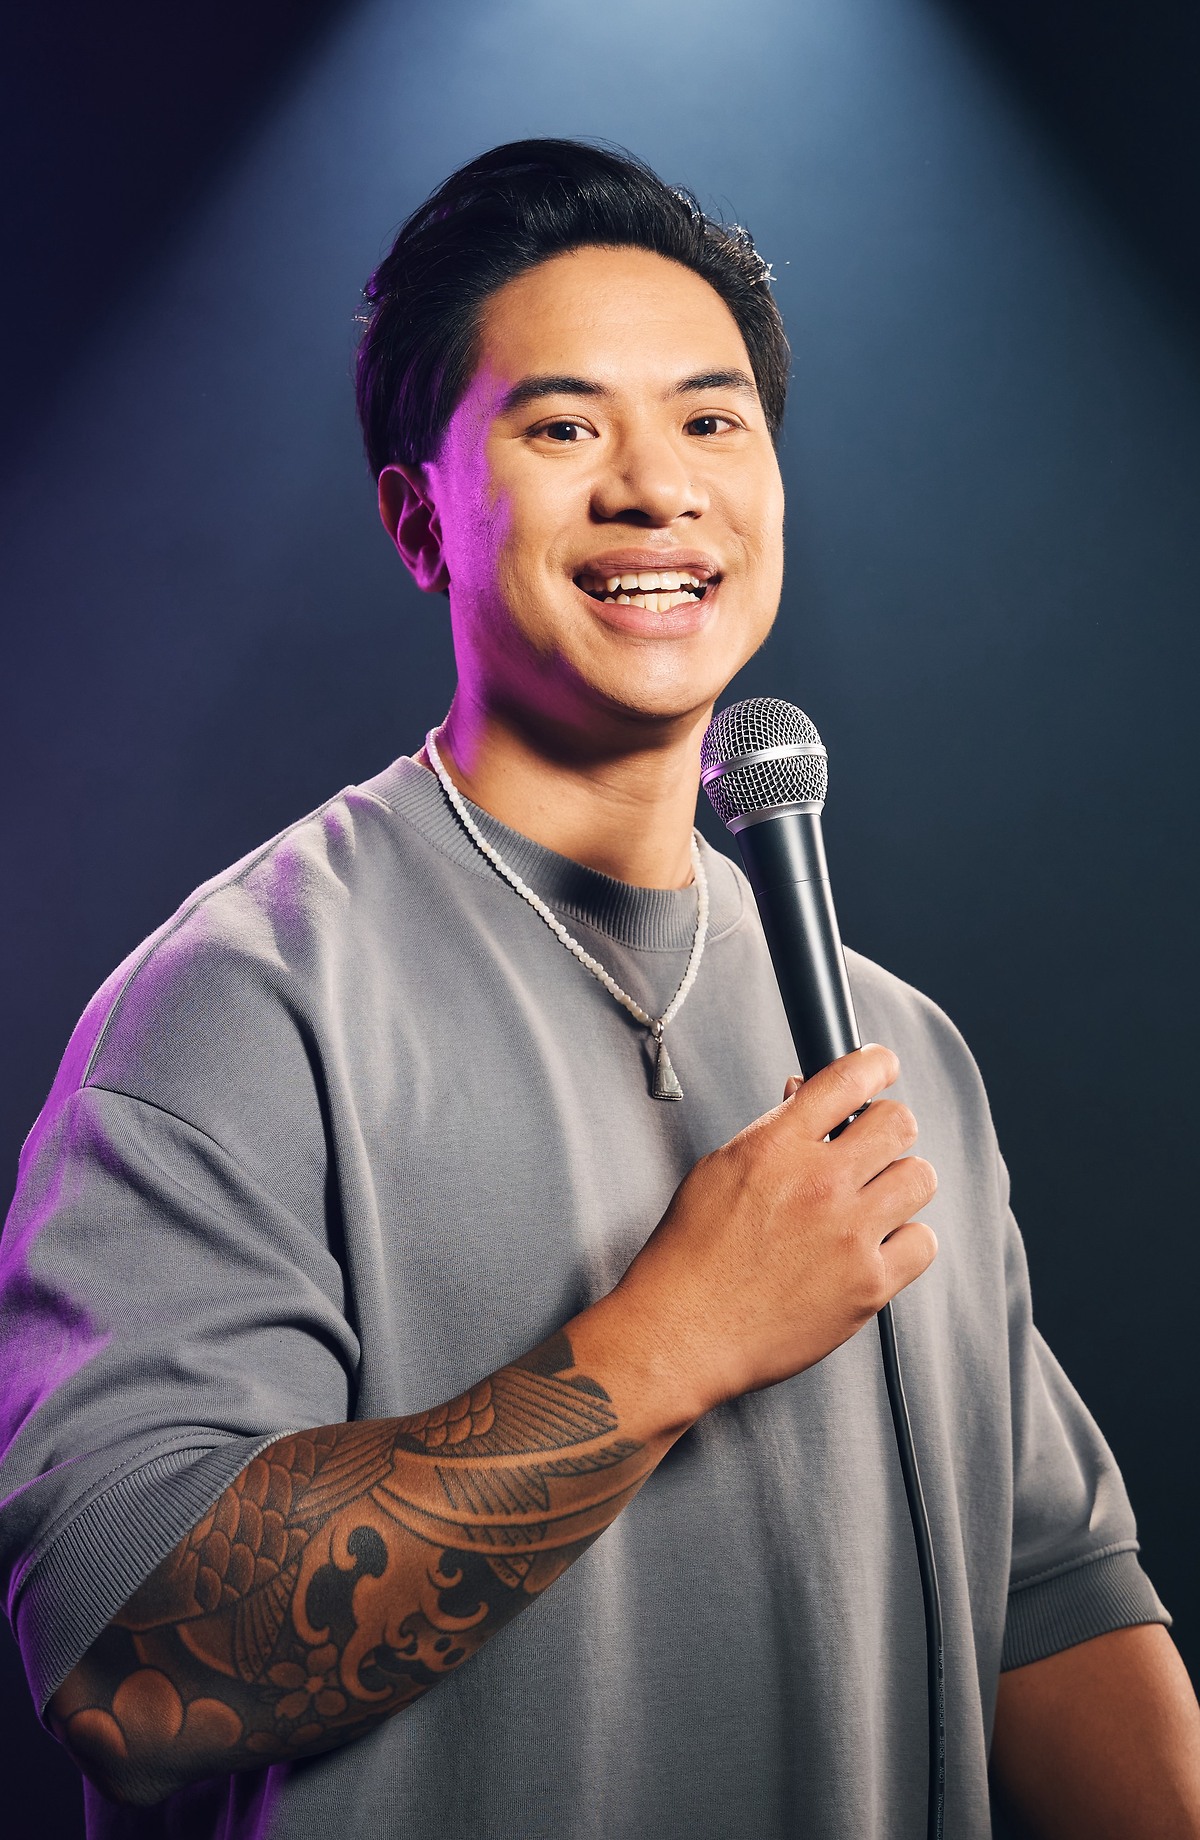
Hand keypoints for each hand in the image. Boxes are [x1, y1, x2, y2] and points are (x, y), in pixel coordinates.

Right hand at [605, 1045, 937, 1427]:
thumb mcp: (719, 1169)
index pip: (848, 1078)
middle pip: (898, 1123)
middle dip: (887, 1127)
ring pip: (919, 1178)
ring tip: (872, 1201)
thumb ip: (772, 1131)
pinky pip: (923, 1242)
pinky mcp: (869, 1285)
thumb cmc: (691, 1256)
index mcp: (777, 1146)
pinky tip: (875, 1246)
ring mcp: (849, 1234)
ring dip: (899, 1183)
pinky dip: (905, 1241)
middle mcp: (819, 1183)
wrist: (683, 1332)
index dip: (875, 1064)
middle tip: (873, 1145)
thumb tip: (806, 1098)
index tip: (882, 1068)